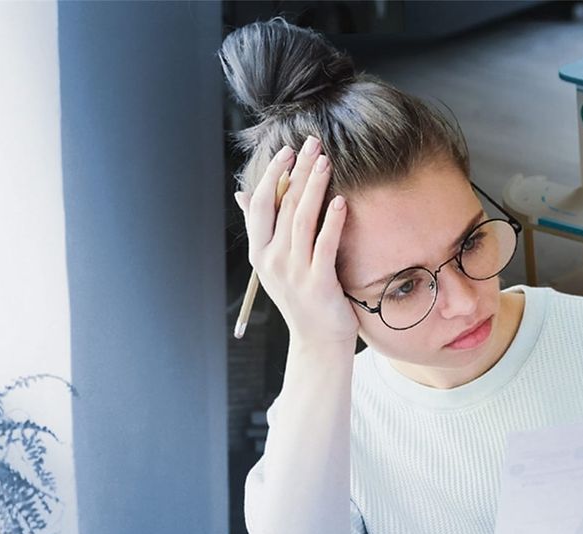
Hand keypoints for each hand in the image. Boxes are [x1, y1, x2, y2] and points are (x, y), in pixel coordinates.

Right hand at [235, 136, 359, 349]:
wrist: (318, 341)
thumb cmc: (301, 296)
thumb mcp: (274, 262)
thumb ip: (261, 227)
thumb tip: (242, 194)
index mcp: (259, 252)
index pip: (261, 204)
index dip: (273, 175)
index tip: (288, 150)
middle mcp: (272, 260)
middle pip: (283, 206)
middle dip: (298, 172)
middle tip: (313, 144)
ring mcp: (294, 272)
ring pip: (302, 220)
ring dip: (315, 188)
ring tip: (327, 163)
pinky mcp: (318, 283)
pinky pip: (325, 245)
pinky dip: (332, 221)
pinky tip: (341, 201)